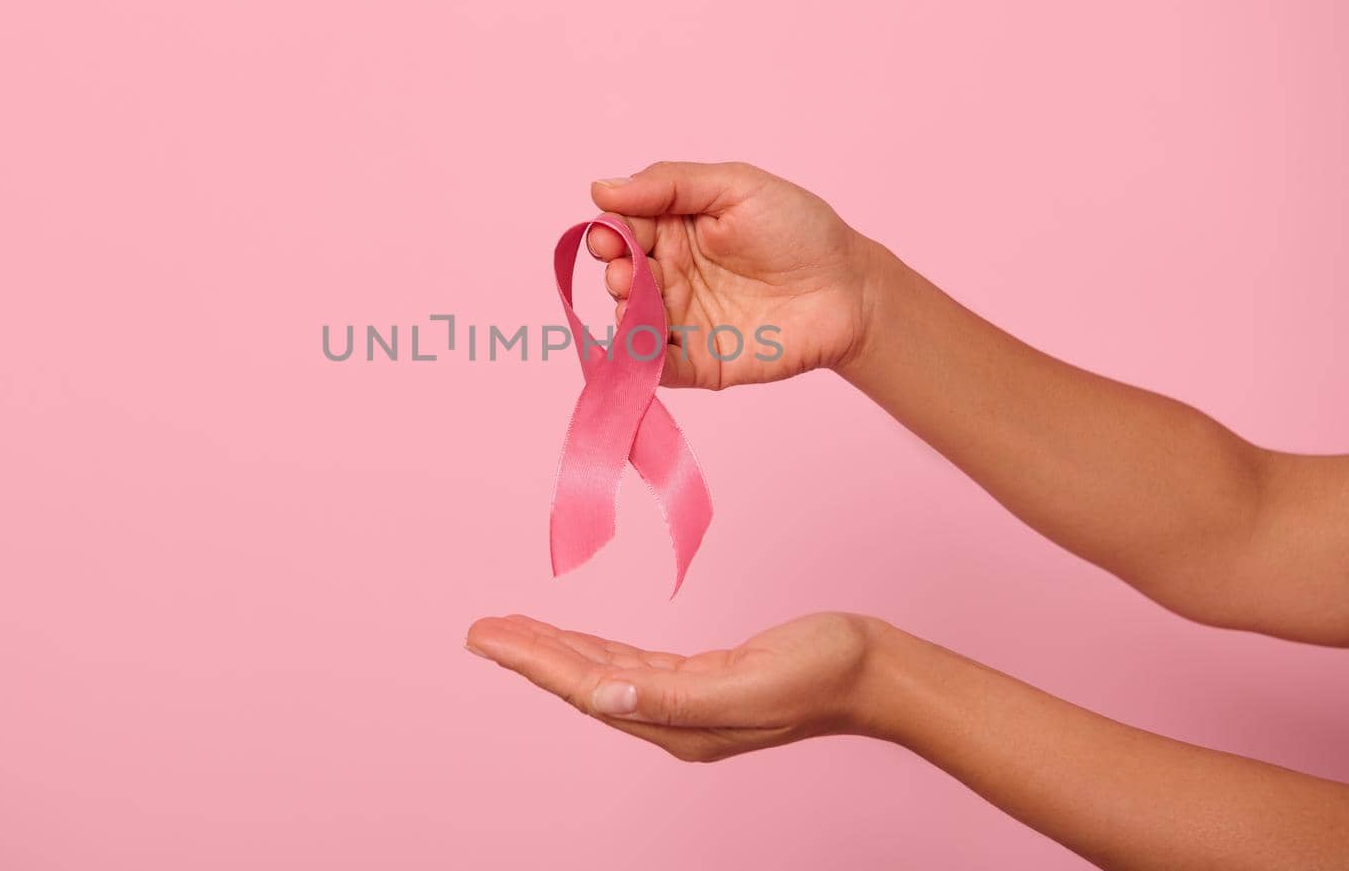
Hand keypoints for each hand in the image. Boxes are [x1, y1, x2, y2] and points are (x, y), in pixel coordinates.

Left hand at [464, 612, 877, 762]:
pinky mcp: (702, 678)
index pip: (587, 688)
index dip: (533, 661)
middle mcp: (673, 717)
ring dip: (554, 650)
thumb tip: (603, 696)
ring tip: (511, 630)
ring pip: (602, 672)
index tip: (487, 636)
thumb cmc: (822, 672)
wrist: (872, 670)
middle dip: (529, 654)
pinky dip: (595, 647)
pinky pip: (631, 664)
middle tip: (479, 630)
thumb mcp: (749, 685)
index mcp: (677, 723)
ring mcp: (687, 700)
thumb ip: (674, 696)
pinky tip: (575, 640)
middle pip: (583, 682)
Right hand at [587, 161, 876, 388]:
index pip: (624, 229)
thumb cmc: (800, 230)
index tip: (609, 236)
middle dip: (616, 272)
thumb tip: (601, 189)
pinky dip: (639, 361)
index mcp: (675, 228)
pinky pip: (656, 367)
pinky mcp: (697, 362)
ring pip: (630, 321)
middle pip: (622, 275)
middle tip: (628, 272)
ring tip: (635, 298)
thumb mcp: (735, 186)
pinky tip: (640, 346)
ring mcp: (682, 320)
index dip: (609, 232)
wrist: (850, 290)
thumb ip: (670, 184)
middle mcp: (671, 274)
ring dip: (623, 312)